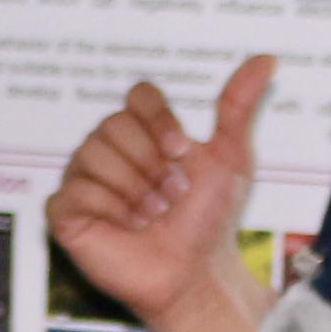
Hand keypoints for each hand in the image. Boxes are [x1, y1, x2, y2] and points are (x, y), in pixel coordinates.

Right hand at [46, 59, 272, 331]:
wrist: (194, 272)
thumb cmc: (207, 219)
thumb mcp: (231, 157)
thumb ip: (238, 106)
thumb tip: (266, 59)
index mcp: (141, 131)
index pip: (138, 96)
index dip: (158, 120)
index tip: (182, 150)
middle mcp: (107, 148)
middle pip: (113, 125)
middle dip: (150, 163)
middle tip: (172, 195)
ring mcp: (82, 178)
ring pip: (91, 156)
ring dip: (134, 189)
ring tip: (153, 214)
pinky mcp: (64, 211)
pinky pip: (74, 192)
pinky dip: (109, 210)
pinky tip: (128, 226)